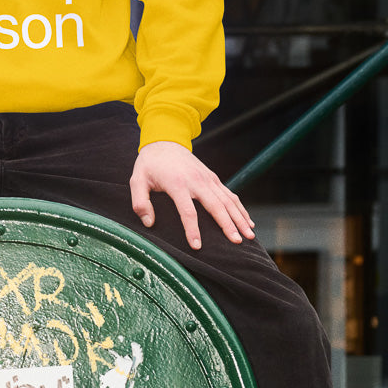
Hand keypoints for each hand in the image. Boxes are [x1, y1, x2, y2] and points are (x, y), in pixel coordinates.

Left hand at [129, 140, 254, 250]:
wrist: (166, 141)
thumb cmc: (150, 165)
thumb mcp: (137, 180)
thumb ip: (140, 202)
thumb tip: (149, 223)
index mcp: (178, 184)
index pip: (188, 211)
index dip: (192, 230)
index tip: (197, 246)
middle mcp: (197, 181)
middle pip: (216, 206)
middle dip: (228, 225)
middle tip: (237, 242)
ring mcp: (208, 179)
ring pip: (228, 201)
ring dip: (240, 218)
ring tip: (249, 235)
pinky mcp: (213, 178)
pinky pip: (230, 195)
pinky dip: (240, 208)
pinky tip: (248, 221)